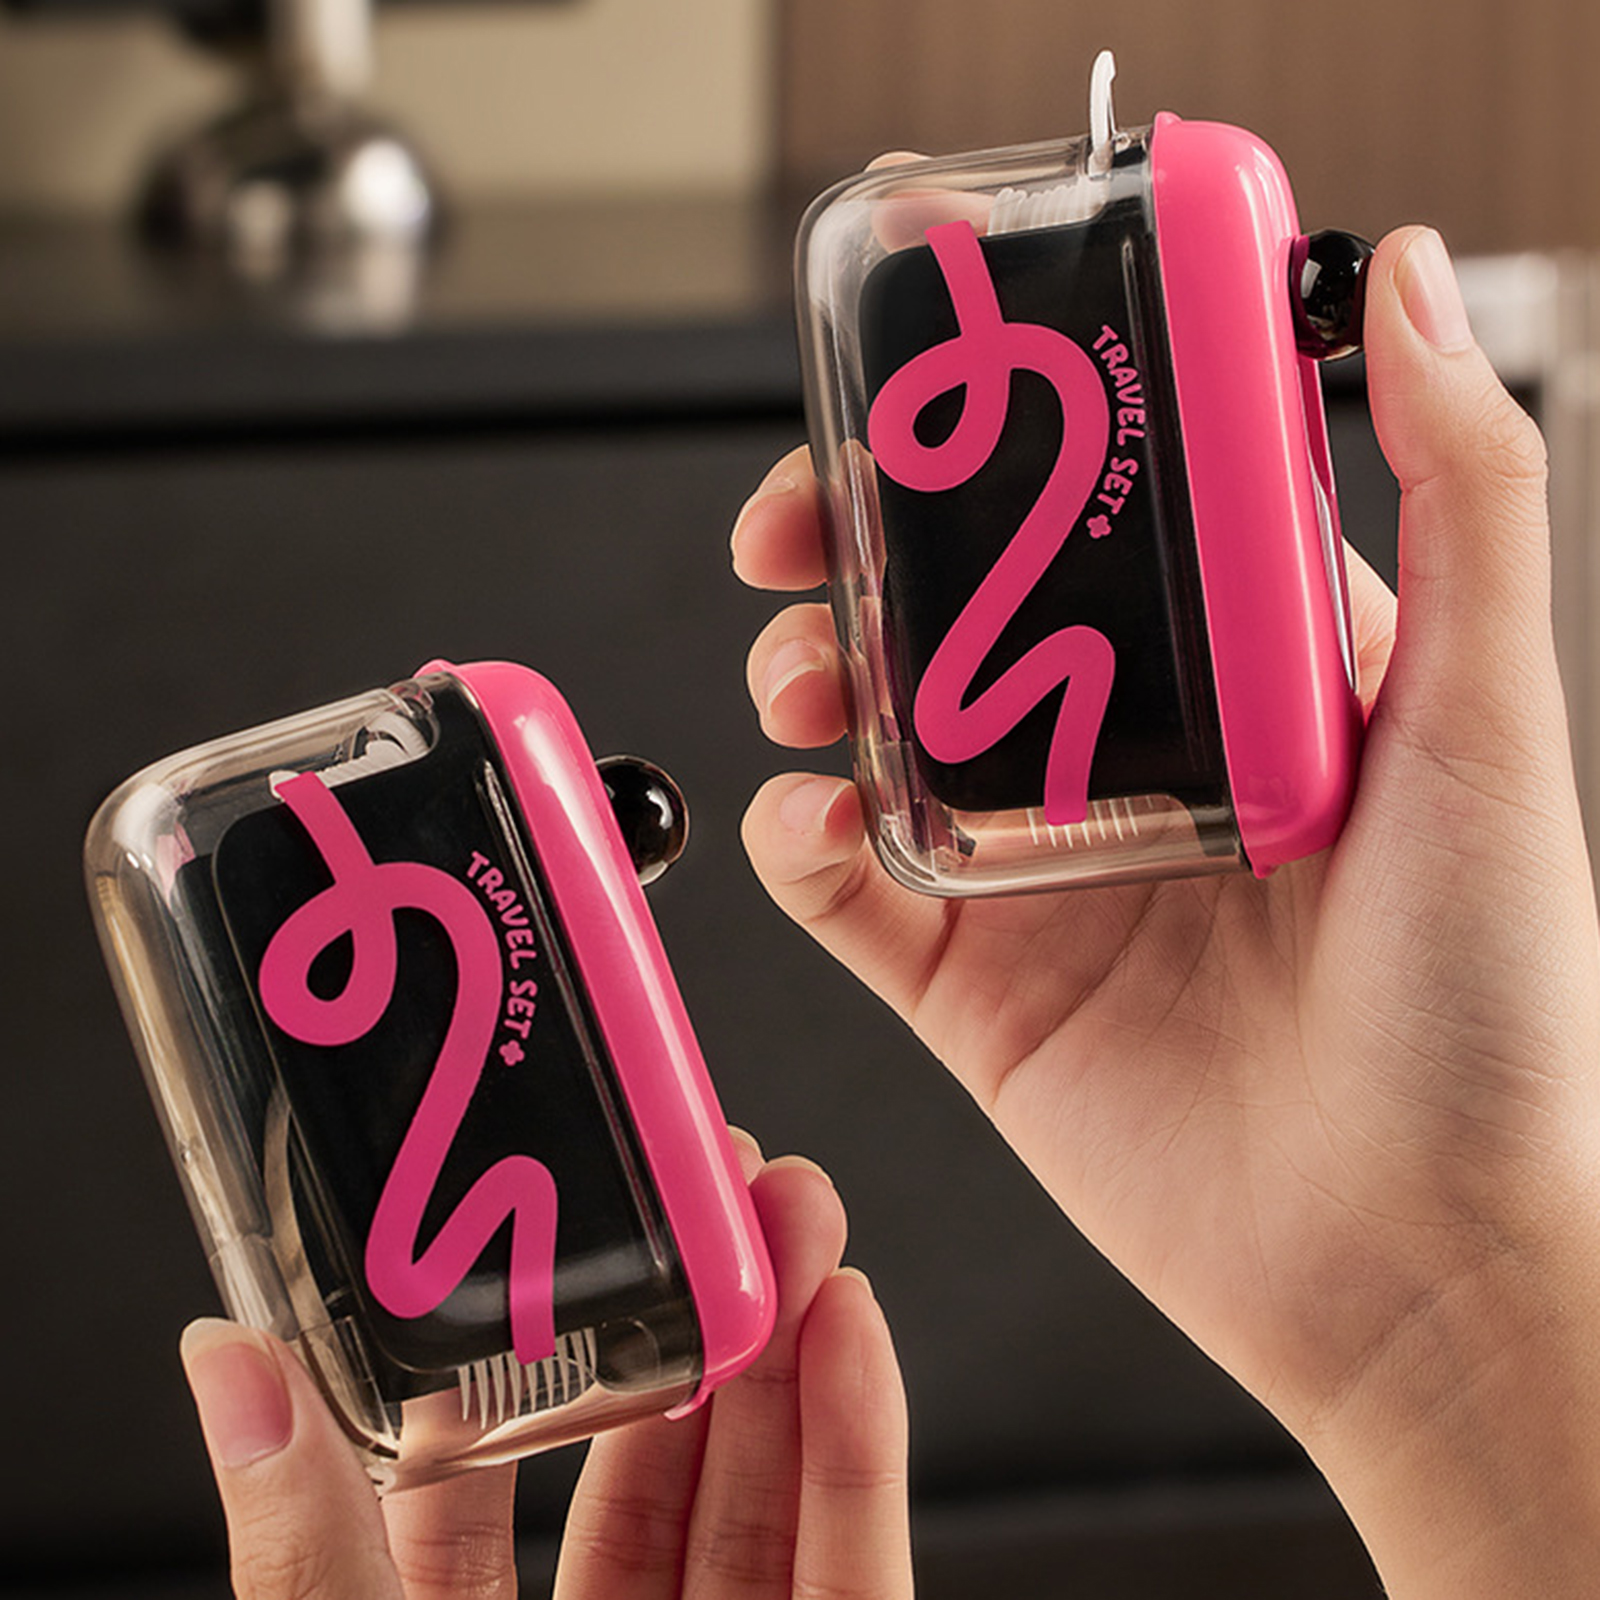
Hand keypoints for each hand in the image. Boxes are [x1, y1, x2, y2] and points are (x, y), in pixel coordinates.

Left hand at [180, 1142, 910, 1599]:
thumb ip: (300, 1544)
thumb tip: (227, 1366)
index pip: (489, 1477)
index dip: (538, 1339)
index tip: (571, 1224)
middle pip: (659, 1463)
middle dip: (702, 1306)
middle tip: (726, 1183)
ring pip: (766, 1497)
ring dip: (796, 1347)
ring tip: (802, 1220)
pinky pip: (857, 1572)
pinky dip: (869, 1450)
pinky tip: (857, 1336)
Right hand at [736, 225, 1599, 1594]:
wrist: (1415, 1254)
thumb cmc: (1485, 1003)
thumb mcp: (1486, 717)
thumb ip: (1459, 494)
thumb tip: (1410, 288)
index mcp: (1241, 681)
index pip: (1092, 521)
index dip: (994, 447)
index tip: (923, 390)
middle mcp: (1127, 763)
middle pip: (954, 619)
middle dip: (858, 556)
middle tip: (799, 523)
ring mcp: (1037, 872)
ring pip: (877, 739)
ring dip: (811, 678)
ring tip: (800, 669)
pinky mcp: (971, 985)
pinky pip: (846, 890)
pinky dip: (799, 842)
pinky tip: (812, 817)